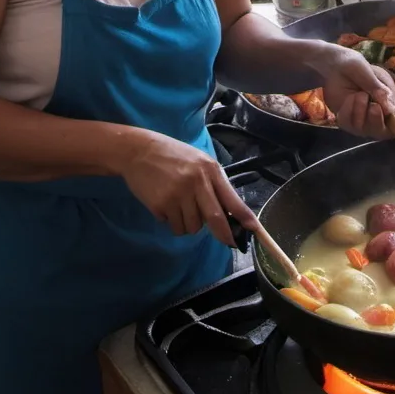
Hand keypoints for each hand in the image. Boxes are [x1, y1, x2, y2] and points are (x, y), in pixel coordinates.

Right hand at [119, 129, 255, 245]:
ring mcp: (178, 194)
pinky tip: (166, 205)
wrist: (139, 151)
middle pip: (215, 218)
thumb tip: (227, 212)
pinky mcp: (162, 205)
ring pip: (193, 227)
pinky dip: (172, 222)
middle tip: (229, 242)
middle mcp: (197, 182)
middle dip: (224, 234)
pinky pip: (174, 226)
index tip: (255, 230)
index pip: (232, 198)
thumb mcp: (198, 162)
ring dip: (189, 224)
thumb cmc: (172, 155)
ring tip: (180, 207)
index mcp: (210, 170)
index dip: (245, 217)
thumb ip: (212, 183)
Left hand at [309, 43, 394, 137]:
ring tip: (357, 94)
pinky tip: (347, 100)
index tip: (384, 112)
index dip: (394, 125)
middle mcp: (377, 113)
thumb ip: (377, 89)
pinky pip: (347, 125)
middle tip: (372, 106)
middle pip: (380, 131)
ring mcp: (361, 118)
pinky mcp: (347, 119)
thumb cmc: (354, 65)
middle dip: (375, 121)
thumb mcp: (366, 72)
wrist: (334, 65)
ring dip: (359, 112)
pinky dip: (346, 113)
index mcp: (388, 101)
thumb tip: (390, 109)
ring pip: (362, 129)